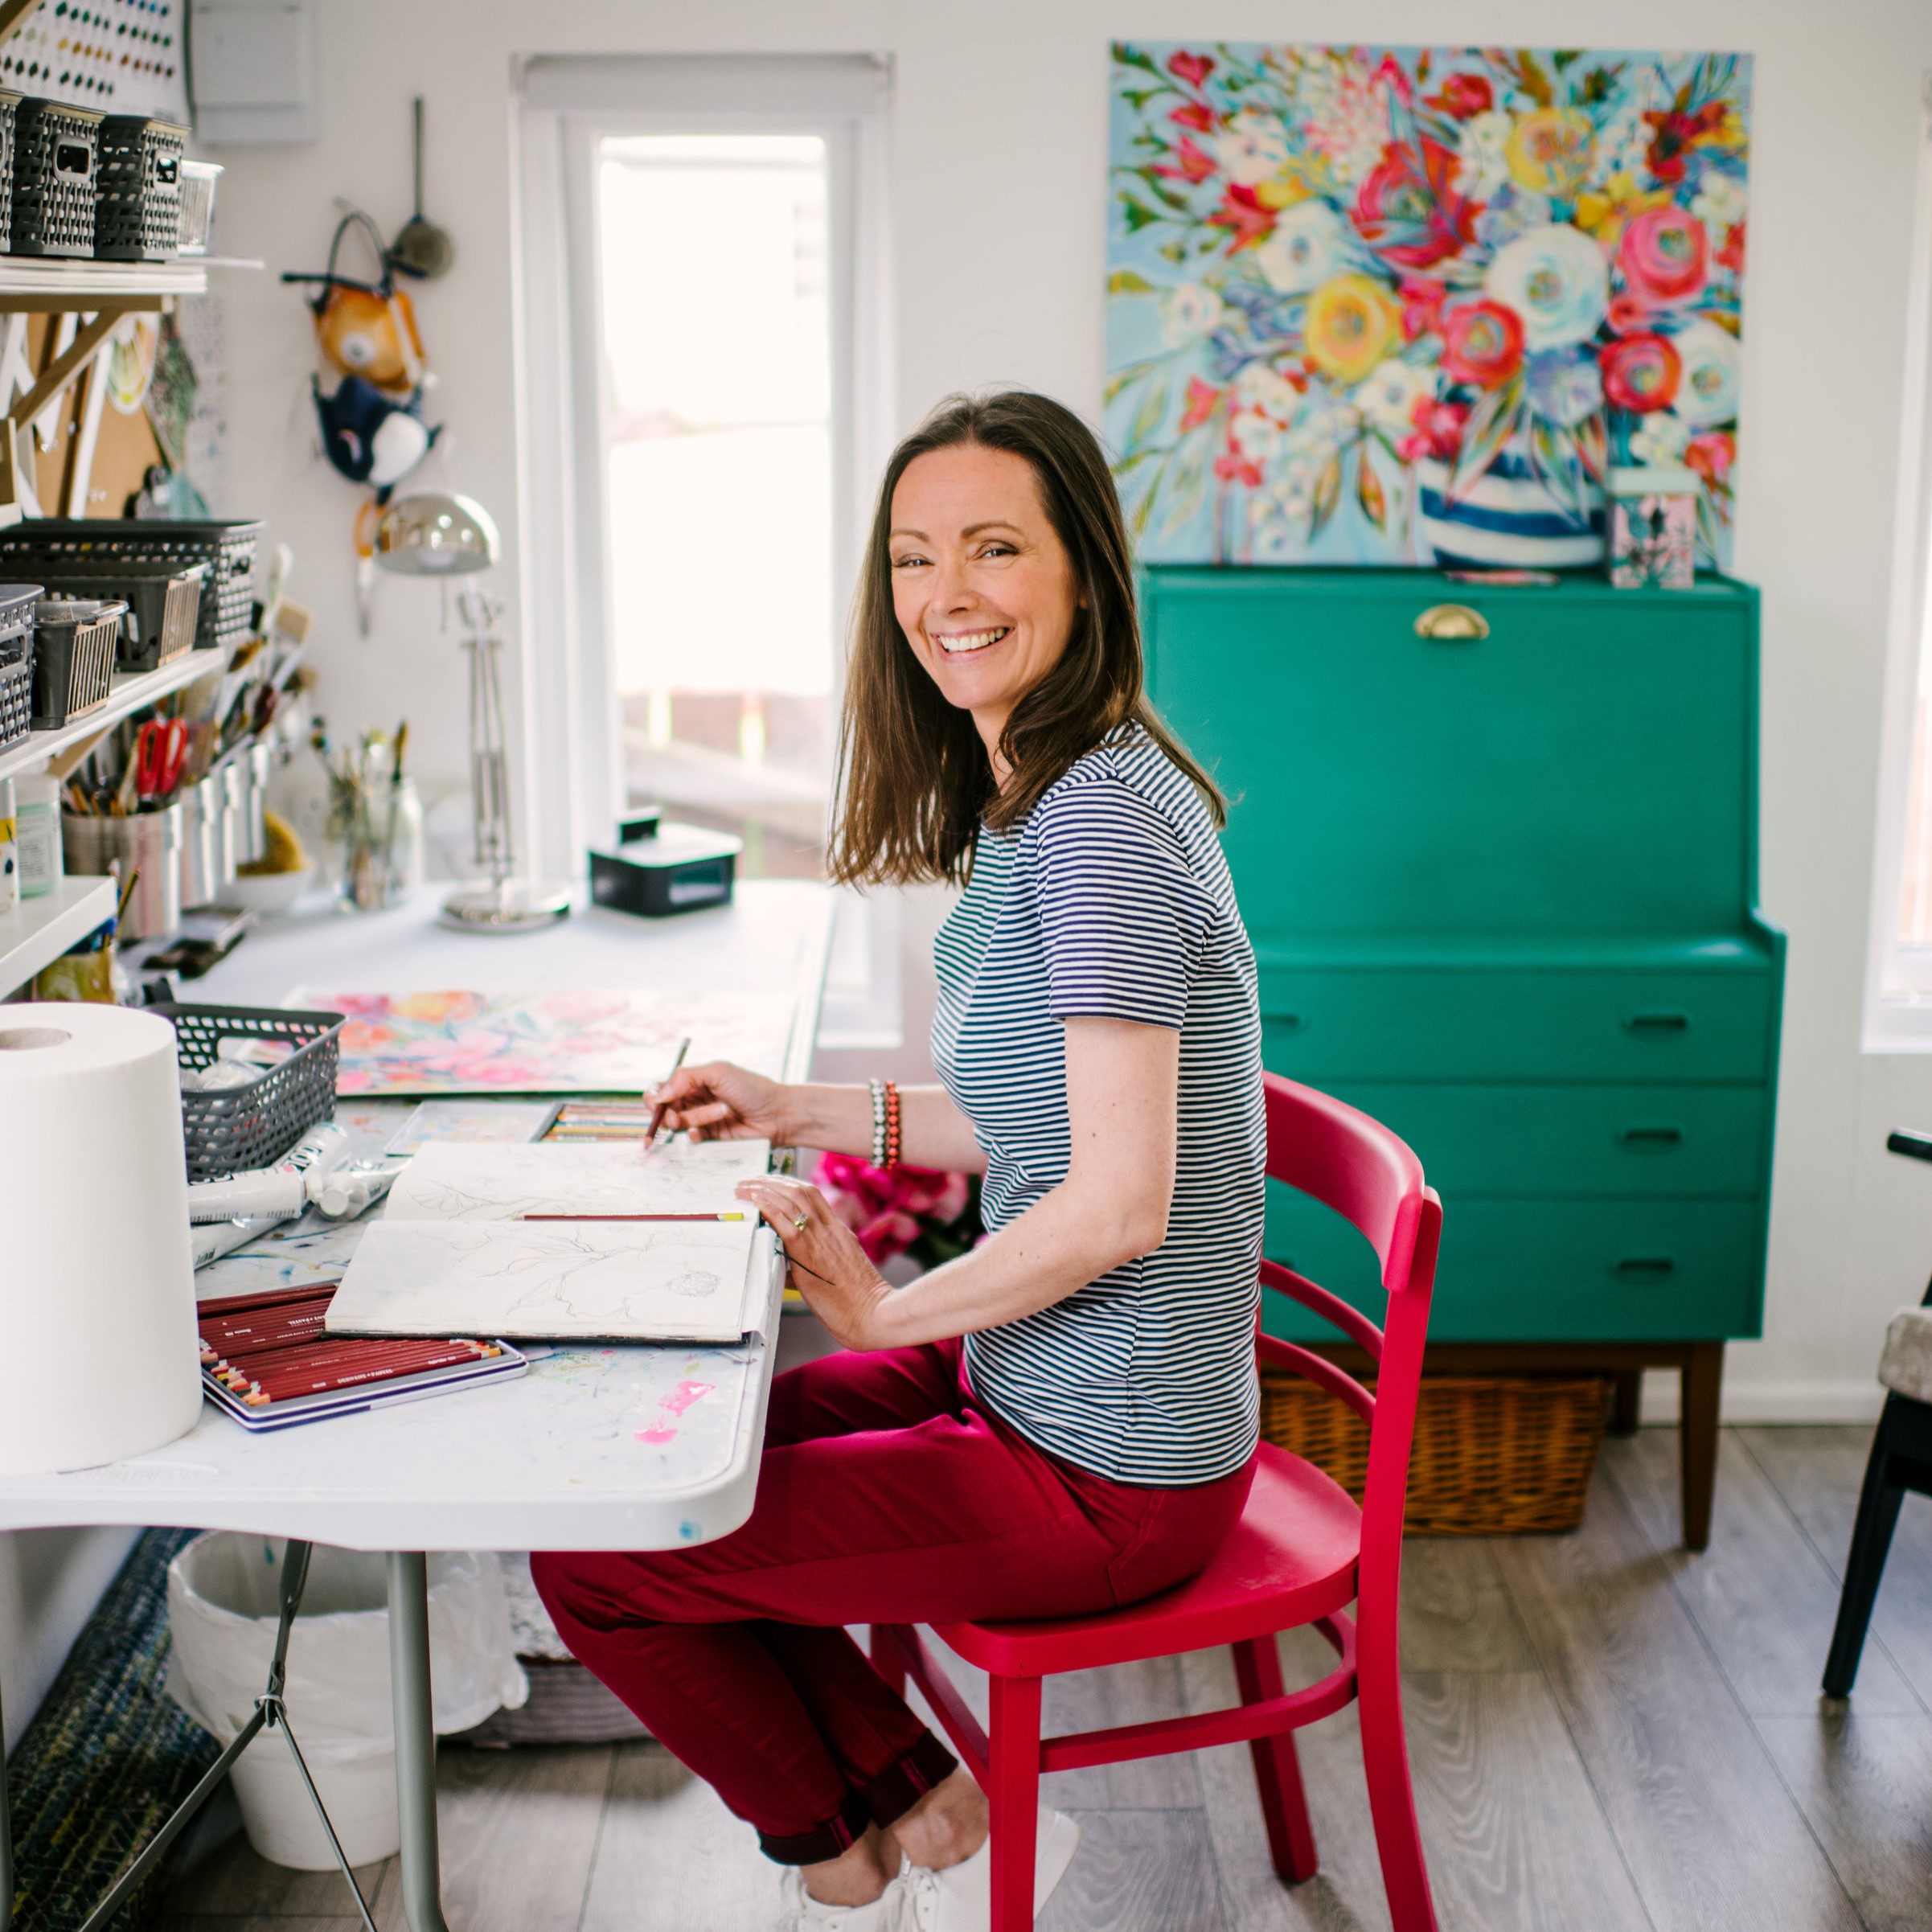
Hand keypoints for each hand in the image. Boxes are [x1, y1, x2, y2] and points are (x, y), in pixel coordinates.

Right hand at [657, 1060, 796, 1143]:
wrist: (777, 1114)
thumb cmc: (751, 1088)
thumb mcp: (718, 1072)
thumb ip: (685, 1078)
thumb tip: (659, 1095)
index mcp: (694, 1080)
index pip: (661, 1087)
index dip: (654, 1096)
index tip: (656, 1102)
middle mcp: (694, 1099)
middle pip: (663, 1108)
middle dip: (667, 1113)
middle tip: (677, 1116)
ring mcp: (701, 1119)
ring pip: (678, 1123)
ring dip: (693, 1118)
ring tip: (719, 1113)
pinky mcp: (709, 1137)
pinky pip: (690, 1139)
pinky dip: (695, 1135)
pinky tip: (706, 1132)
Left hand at [736, 1176, 891, 1350]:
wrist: (873, 1314)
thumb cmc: (857, 1304)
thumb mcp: (838, 1273)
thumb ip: (814, 1263)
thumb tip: (786, 1266)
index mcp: (840, 1232)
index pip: (814, 1196)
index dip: (790, 1184)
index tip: (772, 1182)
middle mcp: (831, 1230)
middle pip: (800, 1191)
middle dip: (773, 1181)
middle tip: (752, 1180)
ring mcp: (822, 1240)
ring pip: (792, 1201)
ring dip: (765, 1190)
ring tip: (745, 1187)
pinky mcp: (810, 1255)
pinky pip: (786, 1224)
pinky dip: (769, 1208)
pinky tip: (755, 1202)